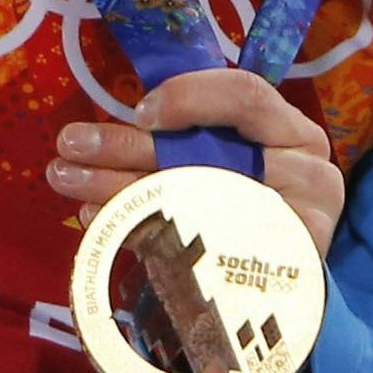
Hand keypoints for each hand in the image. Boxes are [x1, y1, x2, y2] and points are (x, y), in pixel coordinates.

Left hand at [48, 68, 344, 252]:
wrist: (288, 276)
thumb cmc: (257, 197)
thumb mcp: (236, 155)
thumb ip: (193, 137)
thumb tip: (115, 128)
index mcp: (293, 131)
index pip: (246, 96)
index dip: (189, 98)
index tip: (140, 113)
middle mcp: (304, 171)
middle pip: (210, 151)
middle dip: (129, 145)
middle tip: (71, 144)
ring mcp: (292, 221)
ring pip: (193, 197)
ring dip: (118, 185)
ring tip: (67, 178)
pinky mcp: (270, 264)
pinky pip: (191, 243)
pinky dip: (138, 228)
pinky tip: (100, 218)